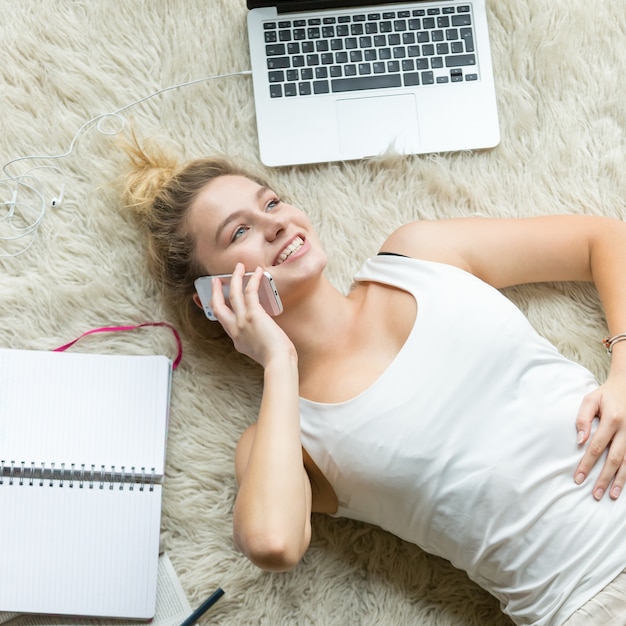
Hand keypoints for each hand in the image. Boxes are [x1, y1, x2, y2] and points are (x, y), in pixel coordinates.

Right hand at [212, 263, 294, 366]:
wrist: (278, 362)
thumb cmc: (275, 358)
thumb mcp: (258, 350)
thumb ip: (255, 339)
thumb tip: (261, 328)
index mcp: (236, 339)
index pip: (223, 321)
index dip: (218, 308)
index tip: (217, 300)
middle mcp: (235, 330)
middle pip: (217, 306)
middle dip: (214, 291)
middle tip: (215, 280)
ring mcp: (242, 321)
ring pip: (232, 294)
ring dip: (234, 278)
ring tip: (238, 267)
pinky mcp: (253, 315)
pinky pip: (250, 291)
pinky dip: (253, 280)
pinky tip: (257, 272)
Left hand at [575, 376, 625, 499]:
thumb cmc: (607, 394)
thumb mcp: (591, 400)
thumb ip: (583, 419)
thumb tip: (580, 441)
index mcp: (612, 420)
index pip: (596, 447)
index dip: (587, 464)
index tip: (578, 478)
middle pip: (614, 459)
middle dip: (604, 478)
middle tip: (595, 494)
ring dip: (620, 480)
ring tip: (611, 495)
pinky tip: (625, 484)